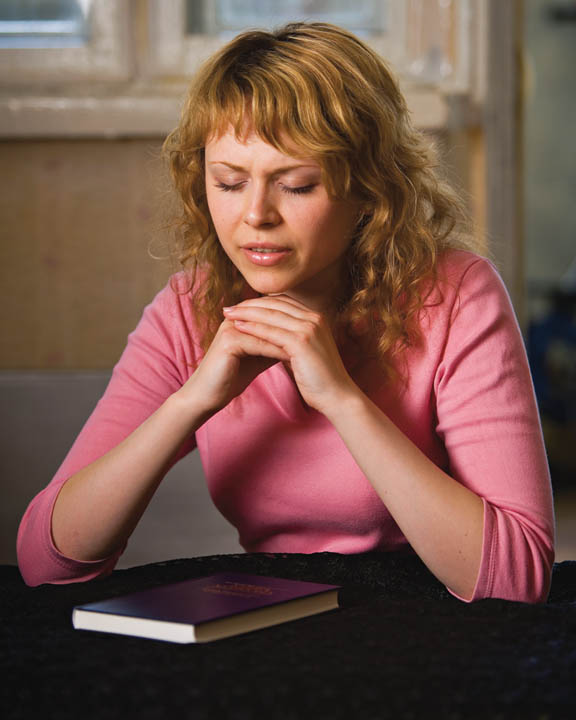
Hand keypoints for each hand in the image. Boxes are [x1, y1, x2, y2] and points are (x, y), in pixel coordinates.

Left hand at [222, 295, 357, 414]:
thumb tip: (272, 336)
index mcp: (316, 318)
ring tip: (227, 315)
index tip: (241, 306)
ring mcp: (309, 328)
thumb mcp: (306, 352)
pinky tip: (238, 328)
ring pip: (270, 315)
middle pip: (275, 304)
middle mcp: (314, 318)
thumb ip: (292, 340)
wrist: (338, 396)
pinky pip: (271, 332)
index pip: (283, 302)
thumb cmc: (320, 379)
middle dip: (249, 304)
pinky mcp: (301, 342)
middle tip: (229, 307)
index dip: (260, 303)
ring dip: (246, 313)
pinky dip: (253, 328)